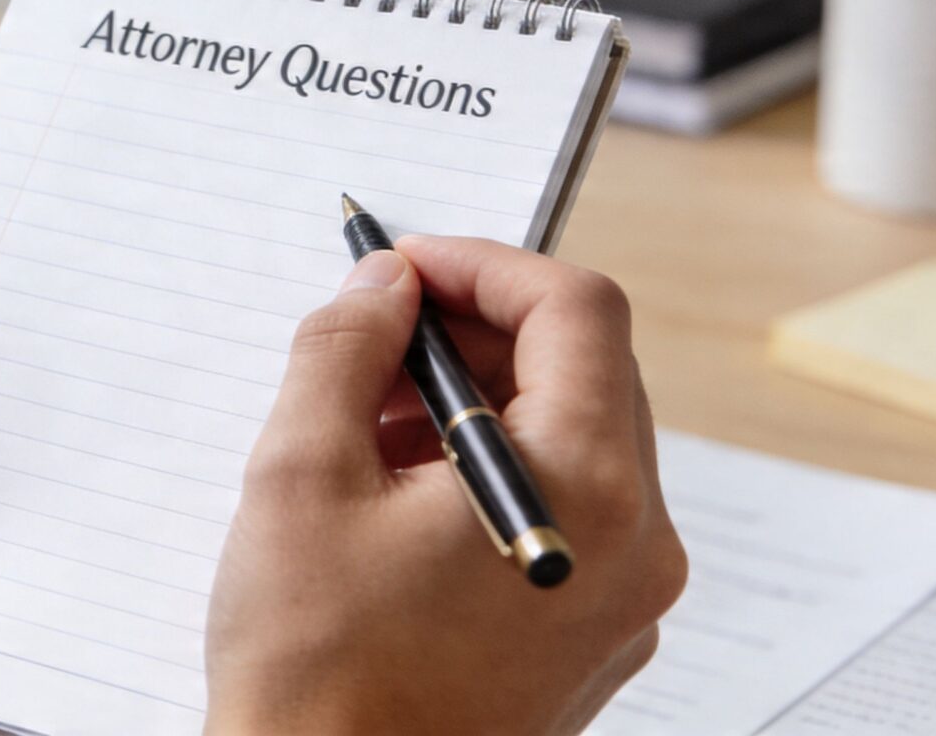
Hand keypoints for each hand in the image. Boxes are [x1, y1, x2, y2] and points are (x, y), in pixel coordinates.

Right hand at [203, 237, 685, 735]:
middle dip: (473, 333)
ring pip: (572, 439)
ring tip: (361, 424)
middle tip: (370, 335)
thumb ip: (346, 349)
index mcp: (586, 491)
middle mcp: (635, 544)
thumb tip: (382, 283)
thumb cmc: (313, 671)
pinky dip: (487, 471)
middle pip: (585, 370)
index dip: (482, 265)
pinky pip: (562, 510)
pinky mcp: (591, 638)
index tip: (400, 265)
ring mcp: (622, 600)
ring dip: (475, 402)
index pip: (576, 310)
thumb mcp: (300, 474)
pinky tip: (391, 495)